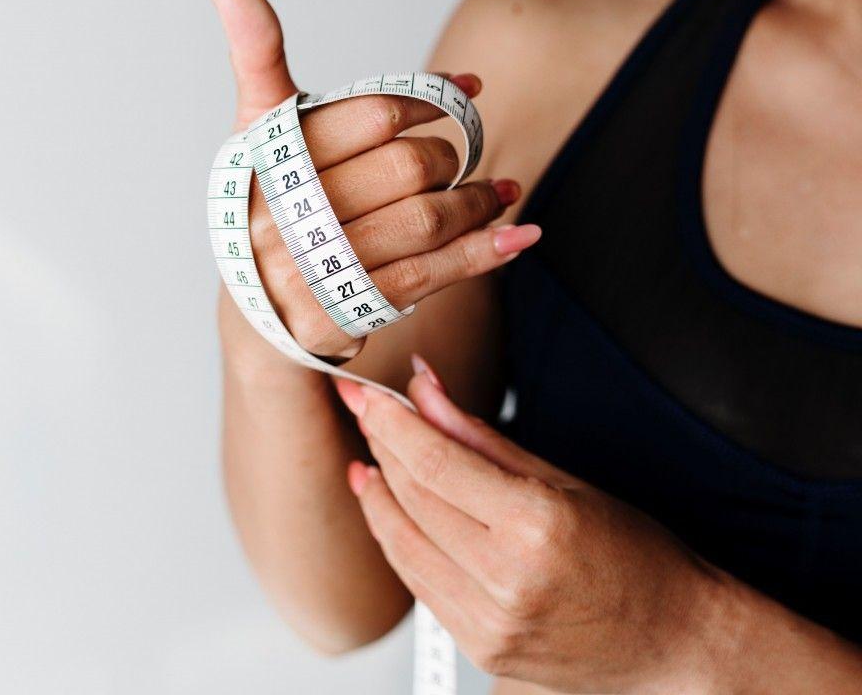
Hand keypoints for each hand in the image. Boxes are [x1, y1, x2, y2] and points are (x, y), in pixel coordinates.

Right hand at [205, 0, 540, 359]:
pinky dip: (480, 254)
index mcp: (263, 155)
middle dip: (449, 157)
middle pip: (405, 166)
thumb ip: (257, 51)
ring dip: (477, 204)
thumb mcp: (254, 128)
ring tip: (498, 192)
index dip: (429, 98)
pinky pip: (428, 276)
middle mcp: (282, 212)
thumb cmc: (269, 202)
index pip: (371, 114)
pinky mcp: (341, 313)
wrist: (257, 310)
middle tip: (460, 158)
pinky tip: (516, 236)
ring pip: (423, 220)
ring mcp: (312, 267)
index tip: (467, 88)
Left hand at [333, 361, 724, 693]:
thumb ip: (481, 437)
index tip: (370, 396)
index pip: (435, 462)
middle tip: (365, 413)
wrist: (675, 644)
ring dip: (377, 496)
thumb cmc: (637, 560)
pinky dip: (397, 540)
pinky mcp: (479, 648)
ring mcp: (489, 622)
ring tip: (368, 459)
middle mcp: (507, 579)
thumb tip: (426, 392)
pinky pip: (417, 583)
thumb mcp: (566, 482)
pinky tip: (391, 511)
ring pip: (402, 544)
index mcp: (535, 526)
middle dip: (381, 447)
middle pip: (413, 498)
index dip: (392, 423)